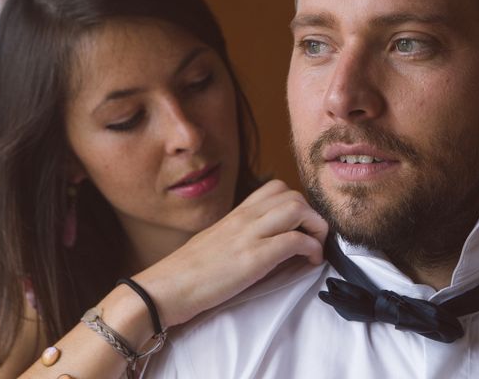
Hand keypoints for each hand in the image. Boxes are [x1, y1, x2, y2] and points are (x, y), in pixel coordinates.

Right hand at [134, 179, 327, 329]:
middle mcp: (244, 218)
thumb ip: (240, 235)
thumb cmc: (187, 273)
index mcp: (236, 214)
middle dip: (313, 215)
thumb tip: (266, 242)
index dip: (297, 204)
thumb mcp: (217, 242)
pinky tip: (310, 262)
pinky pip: (294, 240)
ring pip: (297, 209)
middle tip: (313, 238)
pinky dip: (311, 248)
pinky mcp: (252, 258)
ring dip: (316, 227)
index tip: (302, 226)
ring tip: (314, 248)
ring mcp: (248, 235)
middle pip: (293, 194)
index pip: (276, 188)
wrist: (162, 289)